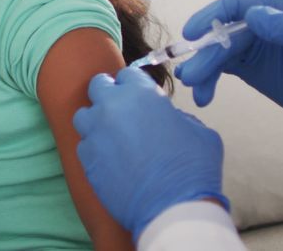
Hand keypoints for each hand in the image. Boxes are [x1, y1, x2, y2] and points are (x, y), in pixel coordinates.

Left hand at [73, 67, 226, 241]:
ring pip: (84, 116)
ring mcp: (95, 134)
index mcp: (140, 93)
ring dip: (96, 120)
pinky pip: (84, 145)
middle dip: (109, 94)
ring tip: (113, 135)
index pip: (127, 74)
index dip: (134, 85)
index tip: (139, 96)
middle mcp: (112, 108)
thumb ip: (176, 116)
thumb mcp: (198, 130)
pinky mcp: (87, 161)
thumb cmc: (192, 169)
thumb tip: (167, 119)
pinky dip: (94, 148)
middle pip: (98, 86)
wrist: (172, 209)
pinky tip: (111, 159)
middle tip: (122, 110)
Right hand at [176, 0, 282, 130]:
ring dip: (203, 69)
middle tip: (190, 77)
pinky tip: (204, 96)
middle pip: (220, 33)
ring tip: (196, 91)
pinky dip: (210, 81)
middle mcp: (262, 23)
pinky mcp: (252, 69)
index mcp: (278, 8)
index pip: (233, 5)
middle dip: (204, 54)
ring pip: (217, 53)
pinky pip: (222, 70)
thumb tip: (252, 16)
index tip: (191, 34)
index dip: (209, 17)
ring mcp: (255, 46)